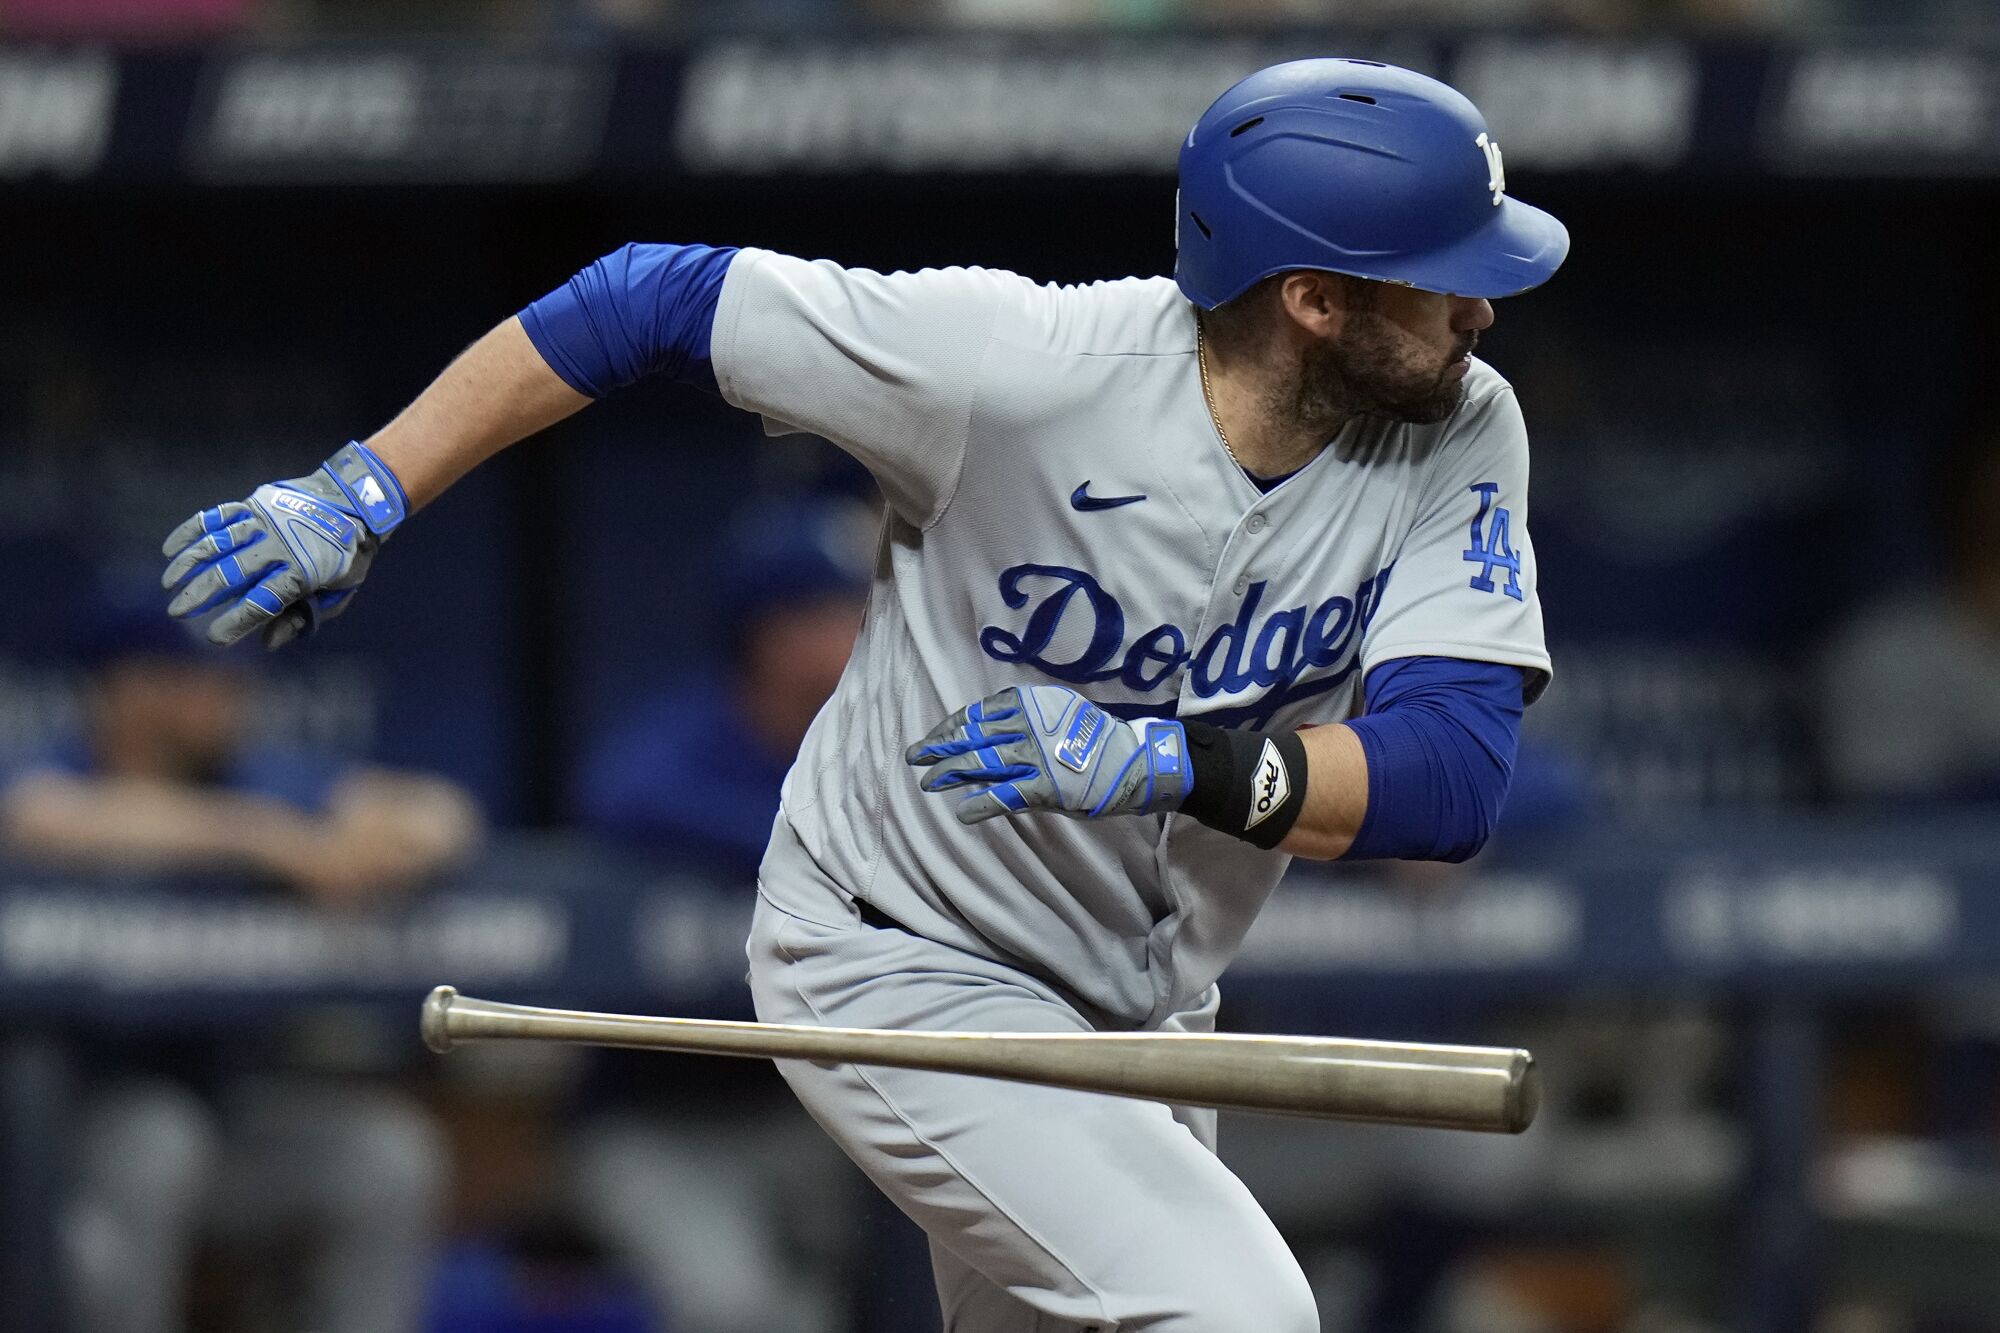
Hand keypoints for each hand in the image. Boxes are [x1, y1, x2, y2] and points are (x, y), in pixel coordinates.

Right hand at [162, 441, 406, 648]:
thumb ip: (302, 617)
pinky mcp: (252, 504)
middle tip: (177, 613)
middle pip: (231, 574)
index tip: (213, 638)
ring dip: (188, 565)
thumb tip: (267, 642)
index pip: (263, 602)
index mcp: (303, 571)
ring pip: (215, 544)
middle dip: (200, 595)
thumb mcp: (338, 592)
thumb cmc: (345, 557)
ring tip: (169, 585)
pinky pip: (215, 517)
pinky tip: (170, 550)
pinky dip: (190, 532)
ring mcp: (263, 521)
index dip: (236, 621)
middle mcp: (278, 545)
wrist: (353, 503)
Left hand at [906, 685, 1189, 824]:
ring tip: (928, 783)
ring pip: (982, 763)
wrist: (1132, 761)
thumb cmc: (1094, 739)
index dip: (950, 727)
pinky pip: (1004, 795)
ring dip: (951, 774)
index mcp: (1030, 704)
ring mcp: (1036, 756)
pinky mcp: (1045, 787)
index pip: (977, 714)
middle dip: (940, 748)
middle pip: (973, 737)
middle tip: (914, 757)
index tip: (933, 738)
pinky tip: (963, 812)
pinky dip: (981, 804)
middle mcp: (1029, 726)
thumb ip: (1024, 716)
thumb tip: (986, 727)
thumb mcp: (1058, 712)